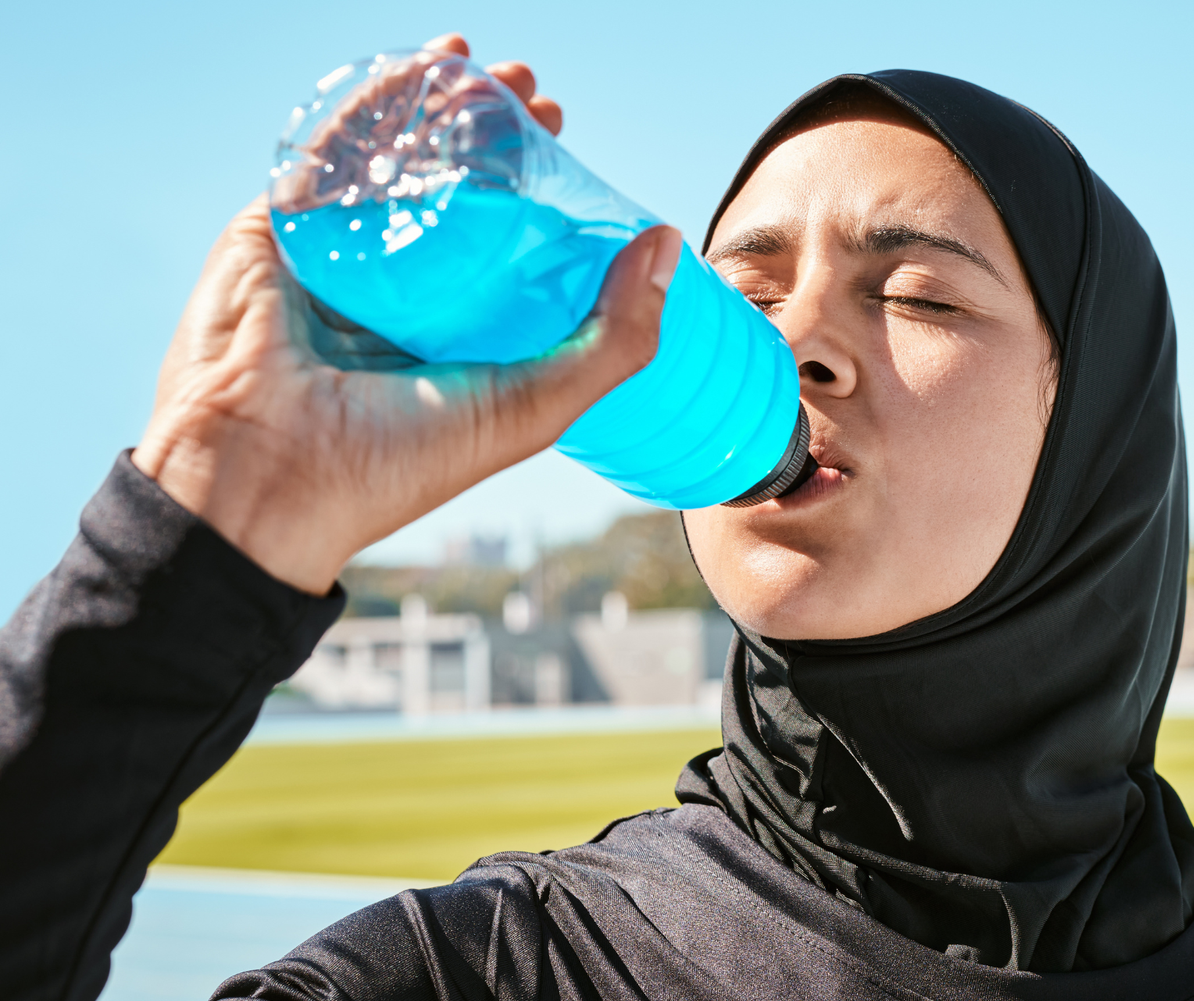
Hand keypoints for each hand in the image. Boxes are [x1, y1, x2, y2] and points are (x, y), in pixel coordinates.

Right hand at [132, 35, 678, 595]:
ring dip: (438, 105)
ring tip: (486, 69)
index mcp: (455, 334)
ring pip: (391, 162)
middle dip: (493, 133)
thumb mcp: (535, 406)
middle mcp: (399, 292)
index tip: (568, 144)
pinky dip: (371, 104)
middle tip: (534, 98)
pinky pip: (327, 153)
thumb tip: (666, 241)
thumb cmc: (399, 461)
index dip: (538, 189)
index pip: (503, 242)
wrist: (267, 478)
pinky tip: (418, 70)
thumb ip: (612, 338)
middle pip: (450, 190)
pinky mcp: (277, 230)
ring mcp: (338, 257)